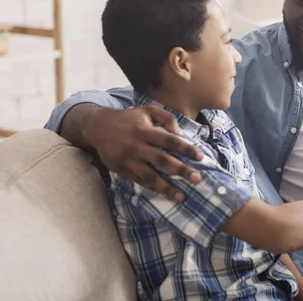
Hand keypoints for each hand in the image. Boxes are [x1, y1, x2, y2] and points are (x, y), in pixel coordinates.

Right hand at [83, 106, 203, 200]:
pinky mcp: (121, 170)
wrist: (98, 127)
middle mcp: (136, 146)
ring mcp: (128, 160)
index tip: (201, 157)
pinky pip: (139, 181)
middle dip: (181, 170)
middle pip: (162, 160)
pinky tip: (165, 193)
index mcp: (145, 130)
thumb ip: (167, 118)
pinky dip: (153, 188)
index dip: (186, 149)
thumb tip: (181, 134)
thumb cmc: (129, 118)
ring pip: (149, 176)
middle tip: (197, 178)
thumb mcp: (148, 110)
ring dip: (166, 187)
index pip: (170, 140)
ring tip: (182, 196)